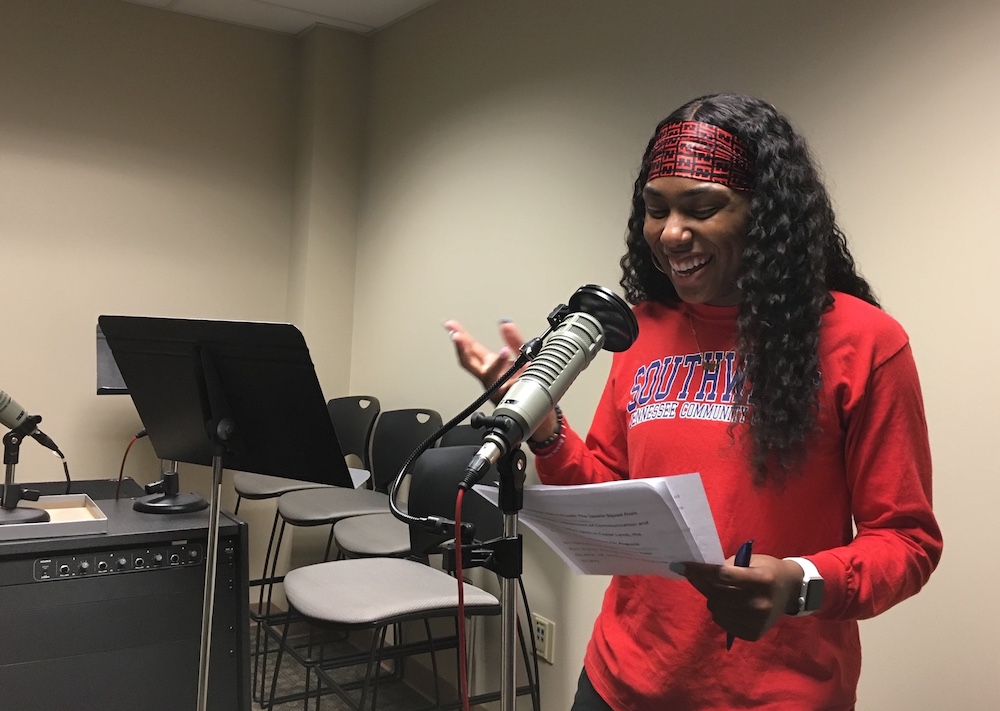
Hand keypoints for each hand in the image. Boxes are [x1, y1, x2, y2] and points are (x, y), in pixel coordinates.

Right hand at [443, 319, 526, 403]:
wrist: (535, 403)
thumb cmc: (523, 381)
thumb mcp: (521, 354)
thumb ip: (514, 339)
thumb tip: (506, 323)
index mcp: (488, 363)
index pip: (470, 347)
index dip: (459, 335)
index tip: (450, 324)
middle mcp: (487, 375)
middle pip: (468, 362)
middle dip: (461, 348)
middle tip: (457, 336)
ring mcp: (495, 387)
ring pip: (490, 376)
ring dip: (497, 364)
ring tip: (504, 352)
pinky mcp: (506, 396)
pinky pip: (509, 386)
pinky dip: (517, 380)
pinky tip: (522, 369)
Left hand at [673, 554, 802, 642]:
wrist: (791, 591)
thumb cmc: (767, 570)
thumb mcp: (751, 561)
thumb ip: (728, 567)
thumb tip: (699, 572)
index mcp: (762, 580)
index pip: (724, 575)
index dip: (700, 571)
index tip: (680, 565)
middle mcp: (761, 603)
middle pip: (717, 594)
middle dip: (702, 584)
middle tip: (696, 576)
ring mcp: (758, 621)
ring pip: (716, 610)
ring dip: (712, 599)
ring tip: (722, 592)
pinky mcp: (754, 634)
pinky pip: (723, 623)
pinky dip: (720, 613)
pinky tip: (729, 605)